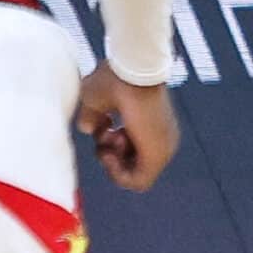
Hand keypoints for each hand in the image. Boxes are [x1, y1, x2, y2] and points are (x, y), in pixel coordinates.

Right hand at [77, 67, 179, 191]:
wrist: (132, 69)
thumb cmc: (117, 77)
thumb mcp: (95, 100)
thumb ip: (92, 118)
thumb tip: (90, 129)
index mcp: (150, 124)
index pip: (131, 151)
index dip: (109, 146)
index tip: (104, 128)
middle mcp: (160, 139)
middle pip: (132, 165)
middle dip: (110, 155)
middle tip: (106, 135)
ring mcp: (162, 148)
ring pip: (134, 176)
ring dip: (112, 163)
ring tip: (109, 138)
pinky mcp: (157, 156)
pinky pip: (138, 182)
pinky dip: (117, 173)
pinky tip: (109, 152)